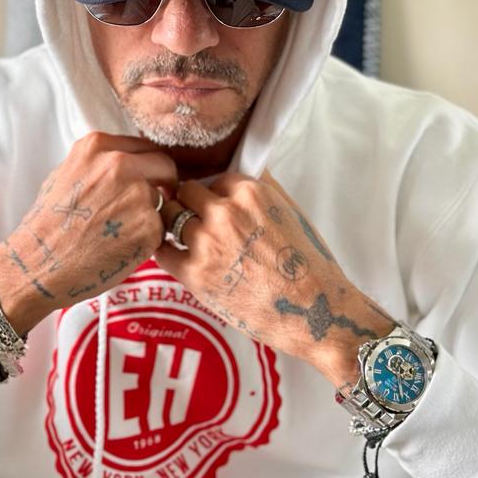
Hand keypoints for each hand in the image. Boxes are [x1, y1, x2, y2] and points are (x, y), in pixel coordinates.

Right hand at [0, 132, 176, 333]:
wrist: (38, 264)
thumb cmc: (49, 223)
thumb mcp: (66, 173)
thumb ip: (100, 162)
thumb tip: (130, 161)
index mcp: (99, 147)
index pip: (146, 147)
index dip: (150, 166)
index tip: (149, 180)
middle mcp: (120, 165)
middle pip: (165, 166)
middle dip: (163, 184)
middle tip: (152, 204)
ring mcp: (137, 195)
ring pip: (164, 199)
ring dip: (154, 214)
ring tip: (123, 231)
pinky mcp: (149, 227)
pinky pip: (161, 228)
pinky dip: (149, 238)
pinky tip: (123, 246)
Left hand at [156, 170, 394, 388]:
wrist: (314, 312)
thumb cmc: (308, 264)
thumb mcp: (290, 211)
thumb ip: (261, 188)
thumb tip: (242, 165)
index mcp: (249, 192)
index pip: (214, 178)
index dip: (214, 194)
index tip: (215, 207)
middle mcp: (224, 212)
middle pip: (186, 192)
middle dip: (190, 204)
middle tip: (198, 222)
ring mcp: (207, 242)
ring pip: (170, 217)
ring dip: (176, 227)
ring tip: (189, 240)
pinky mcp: (194, 274)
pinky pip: (162, 252)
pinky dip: (166, 252)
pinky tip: (176, 256)